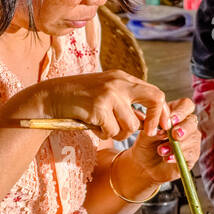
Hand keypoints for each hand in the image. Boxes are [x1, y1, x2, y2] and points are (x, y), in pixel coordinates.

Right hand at [8, 70, 172, 140]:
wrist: (51, 97)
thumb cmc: (80, 101)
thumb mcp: (108, 97)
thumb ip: (128, 106)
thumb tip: (150, 124)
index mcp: (124, 79)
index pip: (155, 93)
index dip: (163, 113)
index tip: (163, 128)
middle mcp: (119, 82)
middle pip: (155, 99)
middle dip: (156, 121)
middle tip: (150, 133)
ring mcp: (109, 94)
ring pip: (131, 126)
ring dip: (118, 133)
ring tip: (102, 125)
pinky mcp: (98, 107)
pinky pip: (112, 132)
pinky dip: (103, 134)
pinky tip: (91, 125)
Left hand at [126, 97, 200, 185]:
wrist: (143, 167)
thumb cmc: (145, 146)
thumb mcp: (145, 134)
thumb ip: (155, 129)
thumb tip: (163, 130)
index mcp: (175, 115)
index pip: (186, 105)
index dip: (181, 111)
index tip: (171, 119)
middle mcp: (186, 126)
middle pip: (192, 121)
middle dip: (183, 128)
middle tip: (173, 134)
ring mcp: (191, 140)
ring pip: (193, 138)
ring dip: (177, 145)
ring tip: (160, 151)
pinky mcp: (192, 156)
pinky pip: (191, 153)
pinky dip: (178, 156)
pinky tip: (167, 159)